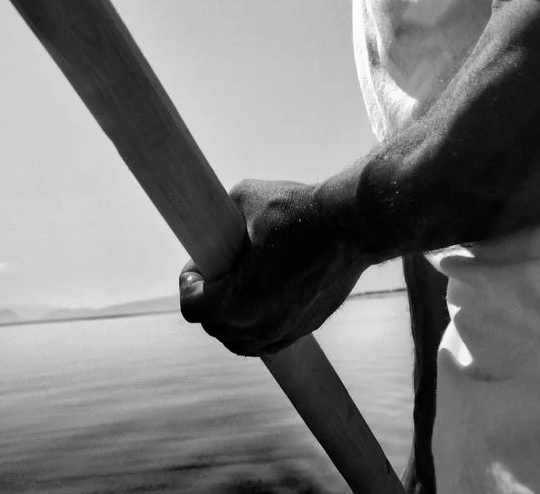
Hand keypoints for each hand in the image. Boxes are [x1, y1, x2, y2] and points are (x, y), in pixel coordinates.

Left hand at [179, 176, 365, 356]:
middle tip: (213, 272)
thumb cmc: (297, 211)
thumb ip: (220, 217)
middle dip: (208, 301)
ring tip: (235, 287)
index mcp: (238, 301)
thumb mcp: (244, 198)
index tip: (196, 266)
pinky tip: (261, 298)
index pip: (192, 309)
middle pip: (215, 328)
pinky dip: (257, 326)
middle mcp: (260, 326)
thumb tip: (211, 221)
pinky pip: (270, 340)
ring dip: (231, 320)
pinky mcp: (307, 328)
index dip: (188, 284)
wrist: (350, 226)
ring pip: (242, 342)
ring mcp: (285, 331)